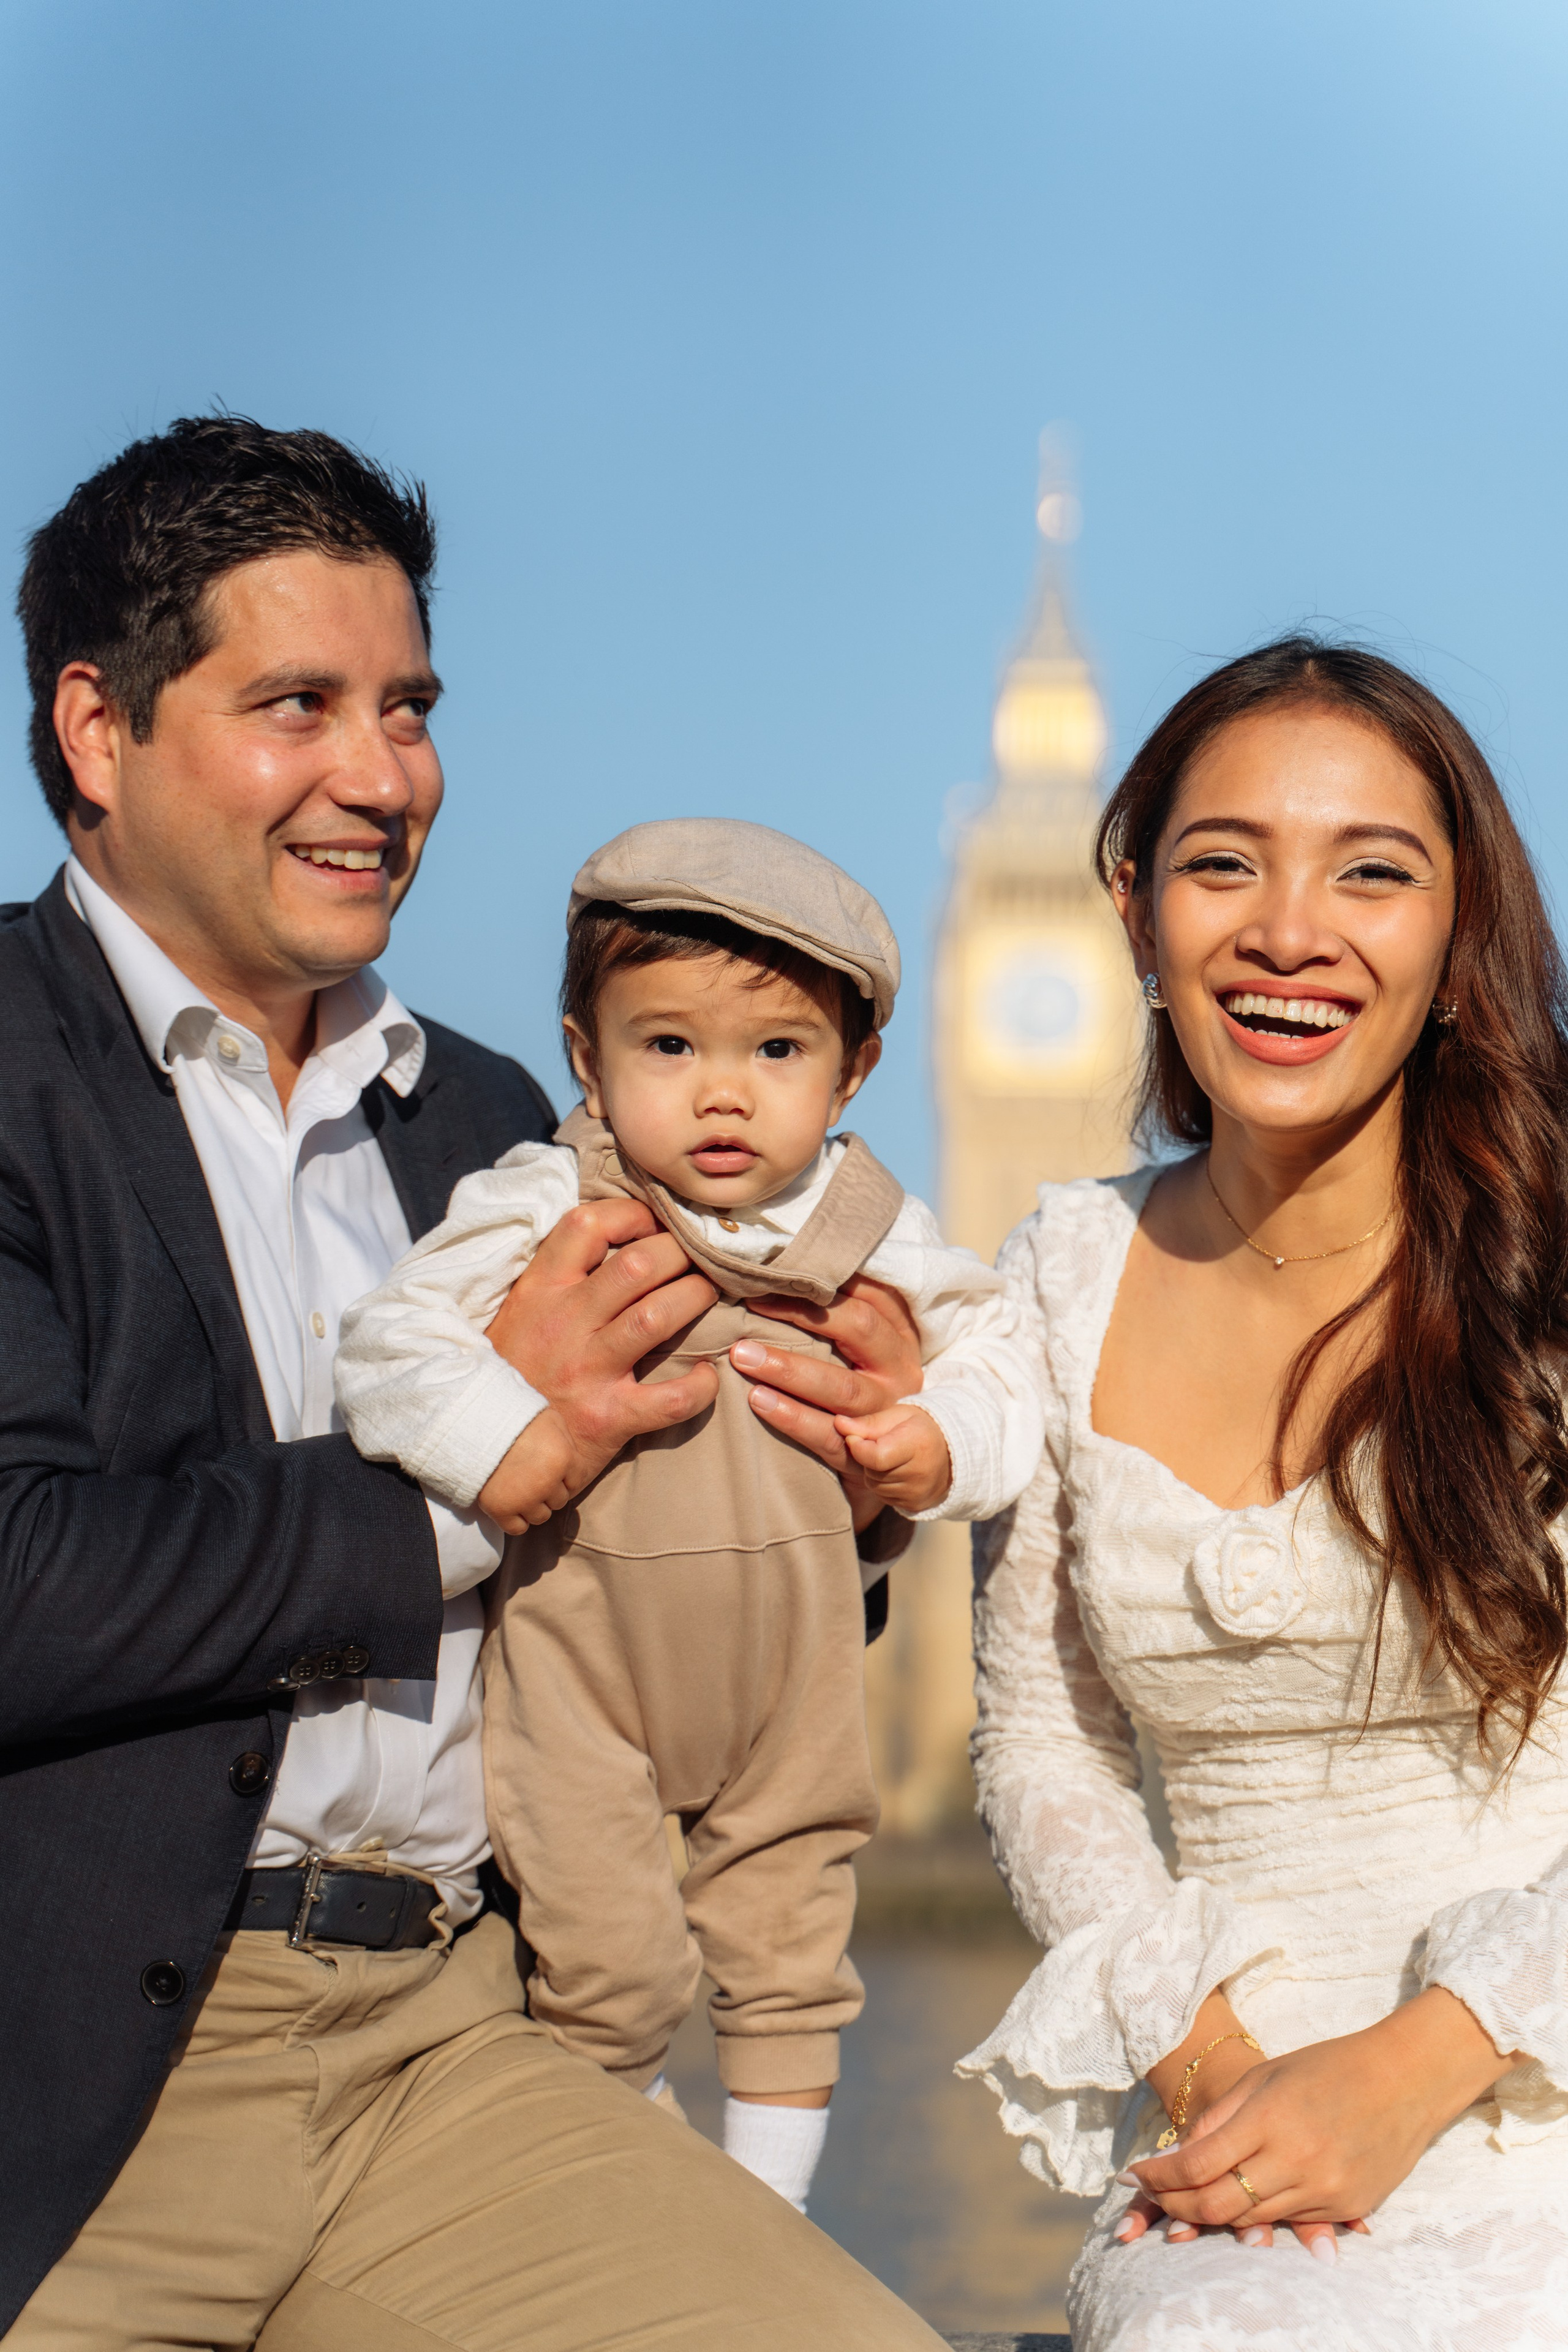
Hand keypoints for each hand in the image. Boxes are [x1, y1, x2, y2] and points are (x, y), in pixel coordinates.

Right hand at [477, 1409, 577, 1533]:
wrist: (475, 1423)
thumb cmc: (515, 1417)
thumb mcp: (550, 1419)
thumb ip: (565, 1440)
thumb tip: (571, 1454)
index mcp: (563, 1459)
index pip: (577, 1481)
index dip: (566, 1474)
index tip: (552, 1467)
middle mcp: (547, 1484)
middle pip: (559, 1500)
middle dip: (549, 1489)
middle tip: (532, 1474)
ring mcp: (524, 1499)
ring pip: (541, 1517)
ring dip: (534, 1506)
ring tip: (520, 1488)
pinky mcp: (500, 1509)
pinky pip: (517, 1528)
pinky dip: (515, 1519)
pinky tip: (510, 1504)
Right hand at [483, 1197, 718, 1504]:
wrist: (491, 1452)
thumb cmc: (511, 1377)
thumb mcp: (519, 1314)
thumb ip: (558, 1280)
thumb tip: (608, 1241)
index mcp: (540, 1291)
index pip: (586, 1225)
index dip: (630, 1214)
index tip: (653, 1224)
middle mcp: (565, 1323)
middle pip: (638, 1264)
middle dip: (681, 1251)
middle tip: (699, 1256)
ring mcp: (588, 1370)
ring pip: (657, 1316)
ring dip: (696, 1298)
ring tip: (709, 1294)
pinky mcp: (608, 1418)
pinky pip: (670, 1398)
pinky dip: (700, 1387)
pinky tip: (708, 1376)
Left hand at [727, 1275, 924, 1530]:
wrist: (889, 1467)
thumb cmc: (862, 1389)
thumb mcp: (868, 1351)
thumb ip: (842, 1316)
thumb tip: (783, 1274)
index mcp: (899, 1338)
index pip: (868, 1297)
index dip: (822, 1283)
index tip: (772, 1275)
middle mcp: (899, 1372)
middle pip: (858, 1330)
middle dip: (803, 1315)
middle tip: (750, 1305)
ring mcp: (884, 1415)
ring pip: (841, 1387)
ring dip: (790, 1369)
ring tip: (743, 1356)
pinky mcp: (863, 1456)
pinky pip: (827, 1435)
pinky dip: (792, 1417)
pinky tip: (758, 1401)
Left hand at [834, 1404, 950, 1515]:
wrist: (952, 1453)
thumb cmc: (920, 1428)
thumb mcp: (898, 1416)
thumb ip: (868, 1422)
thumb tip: (838, 1424)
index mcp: (918, 1444)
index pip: (875, 1456)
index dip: (858, 1447)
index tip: (856, 1437)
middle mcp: (921, 1473)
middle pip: (872, 1471)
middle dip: (868, 1458)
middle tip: (882, 1444)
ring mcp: (918, 1493)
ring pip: (874, 1485)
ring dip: (874, 1472)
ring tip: (892, 1457)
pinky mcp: (914, 1506)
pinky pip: (883, 1497)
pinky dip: (884, 1484)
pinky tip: (898, 1471)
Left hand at [1120, 1987, 1511, 2255]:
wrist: (1406, 2080)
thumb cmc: (1330, 2067)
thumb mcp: (1266, 2077)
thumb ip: (1221, 2117)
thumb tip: (1178, 2156)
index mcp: (1269, 2119)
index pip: (1196, 2165)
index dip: (1157, 2177)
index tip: (1134, 2173)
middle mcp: (1296, 2161)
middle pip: (1217, 2205)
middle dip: (1175, 2206)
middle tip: (1153, 2197)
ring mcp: (1324, 2191)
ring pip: (1251, 2221)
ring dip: (1212, 2216)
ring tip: (1185, 2204)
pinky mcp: (1346, 2209)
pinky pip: (1289, 2222)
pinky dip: (1259, 2216)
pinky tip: (1242, 2203)